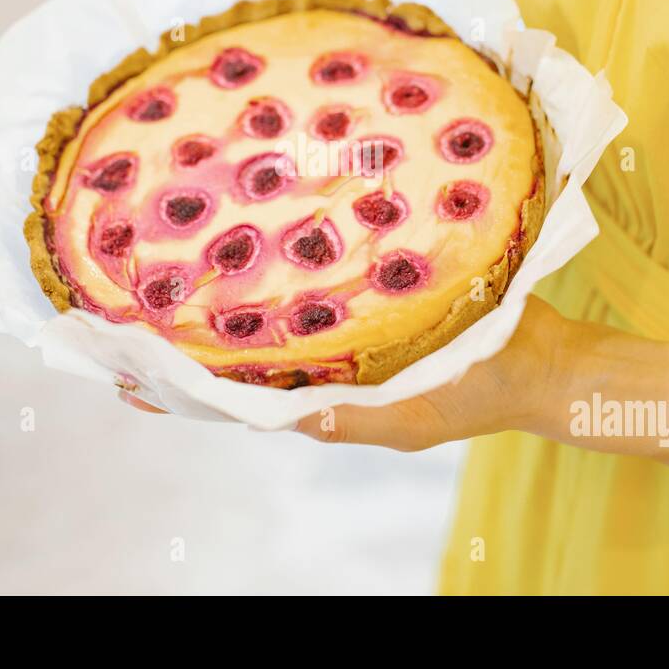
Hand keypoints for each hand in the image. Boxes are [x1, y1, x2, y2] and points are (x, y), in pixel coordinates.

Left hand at [116, 296, 566, 450]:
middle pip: (245, 365)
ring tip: (174, 285)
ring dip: (229, 316)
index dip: (187, 394)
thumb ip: (351, 417)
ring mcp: (349, 342)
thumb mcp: (413, 416)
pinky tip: (261, 251)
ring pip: (275, 332)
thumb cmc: (480, 391)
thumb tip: (287, 416)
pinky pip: (316, 300)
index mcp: (331, 405)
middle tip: (129, 325)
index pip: (241, 403)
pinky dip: (283, 287)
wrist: (541, 361)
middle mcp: (330, 373)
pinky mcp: (373, 309)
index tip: (126, 380)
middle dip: (192, 351)